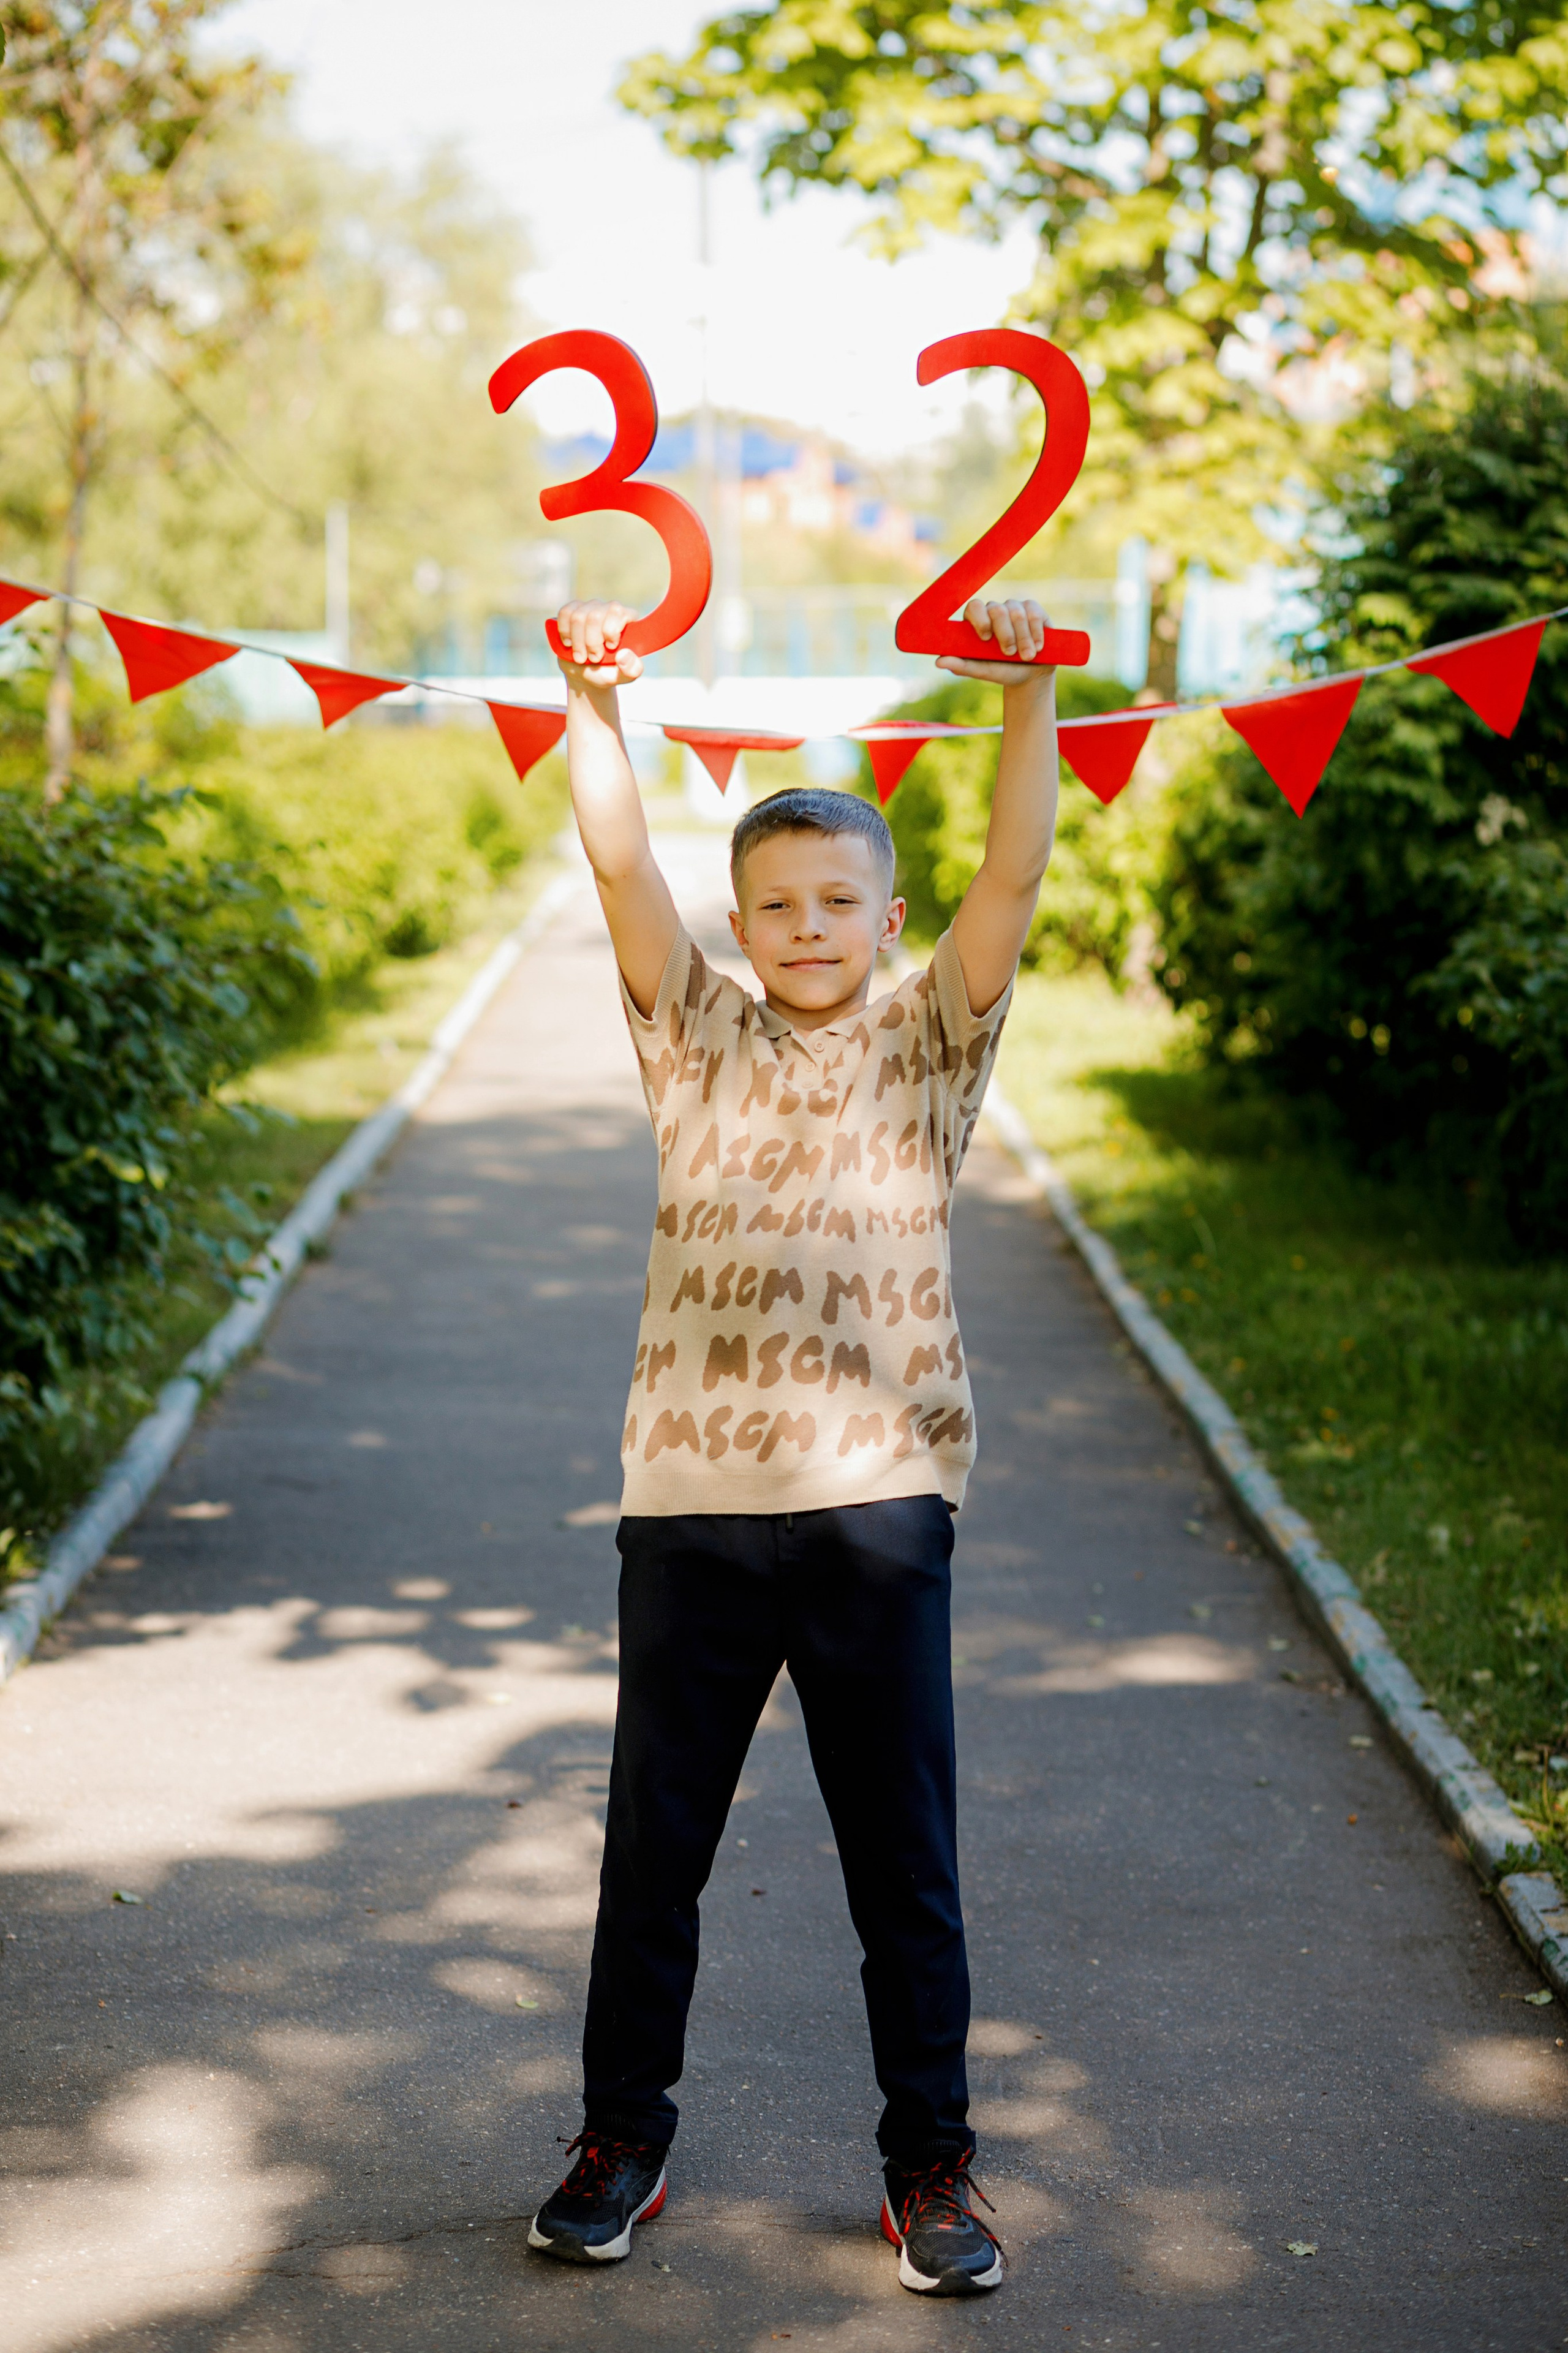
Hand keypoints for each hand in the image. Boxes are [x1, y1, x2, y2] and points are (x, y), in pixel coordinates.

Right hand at [555, 599, 643, 688]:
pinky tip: (570, 643)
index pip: (618, 612)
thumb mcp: (622, 676)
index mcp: (628, 620)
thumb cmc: (607, 672)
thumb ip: (631, 669)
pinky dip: (565, 632)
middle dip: (591, 642)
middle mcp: (609, 609)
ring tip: (581, 656)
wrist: (586, 673)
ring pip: (578, 617)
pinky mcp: (573, 610)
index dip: (610, 631)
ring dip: (577, 642)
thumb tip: (623, 655)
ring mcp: (591, 607)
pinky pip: (565, 613)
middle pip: (595, 616)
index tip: (609, 648)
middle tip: (594, 658)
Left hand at [936, 598, 1054, 686]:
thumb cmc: (1001, 671)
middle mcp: (994, 610)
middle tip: (1009, 654)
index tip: (985, 638)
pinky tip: (1038, 646)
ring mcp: (1014, 607)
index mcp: (977, 621)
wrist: (1029, 675)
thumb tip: (939, 662)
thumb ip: (961, 666)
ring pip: (1017, 613)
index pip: (974, 607)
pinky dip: (1036, 633)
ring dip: (1023, 638)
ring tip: (1027, 656)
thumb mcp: (981, 671)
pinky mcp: (1033, 610)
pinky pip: (1034, 614)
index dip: (980, 620)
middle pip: (997, 610)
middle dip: (1005, 634)